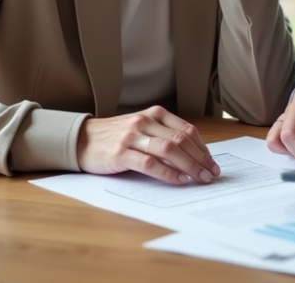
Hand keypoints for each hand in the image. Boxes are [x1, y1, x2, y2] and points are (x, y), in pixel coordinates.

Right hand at [76, 106, 220, 184]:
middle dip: (200, 158)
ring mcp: (132, 137)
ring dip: (188, 166)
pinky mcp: (120, 154)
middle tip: (211, 173)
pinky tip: (178, 180)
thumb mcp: (143, 128)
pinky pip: (149, 164)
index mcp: (154, 114)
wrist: (83, 139)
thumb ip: (164, 135)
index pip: (186, 129)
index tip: (212, 162)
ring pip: (168, 149)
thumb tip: (193, 155)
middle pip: (181, 140)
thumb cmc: (117, 136)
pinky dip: (167, 173)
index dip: (203, 147)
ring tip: (199, 178)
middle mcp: (145, 122)